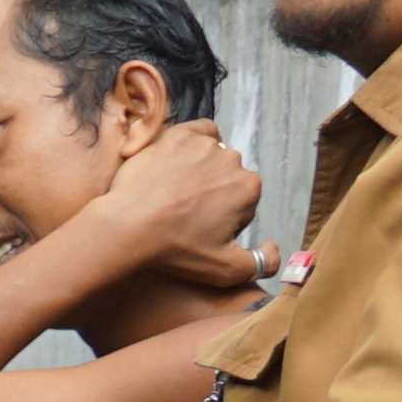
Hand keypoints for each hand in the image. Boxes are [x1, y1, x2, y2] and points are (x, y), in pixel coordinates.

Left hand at [74, 120, 265, 281]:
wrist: (128, 226)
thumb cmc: (175, 249)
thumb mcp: (225, 270)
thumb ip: (263, 263)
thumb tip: (274, 247)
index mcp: (249, 189)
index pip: (244, 201)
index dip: (225, 217)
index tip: (203, 229)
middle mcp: (233, 161)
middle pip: (228, 178)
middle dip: (213, 194)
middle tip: (184, 213)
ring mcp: (204, 145)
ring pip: (212, 156)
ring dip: (200, 170)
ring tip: (174, 191)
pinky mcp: (177, 135)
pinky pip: (198, 131)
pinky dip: (196, 140)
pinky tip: (182, 157)